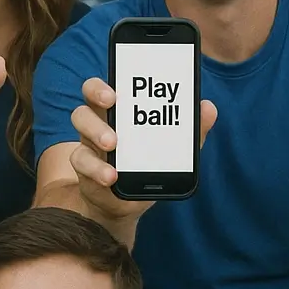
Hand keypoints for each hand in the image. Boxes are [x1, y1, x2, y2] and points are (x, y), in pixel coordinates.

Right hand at [68, 77, 217, 227]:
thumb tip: (208, 107)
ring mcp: (88, 145)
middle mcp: (98, 124)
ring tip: (112, 144)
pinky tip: (111, 176)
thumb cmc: (146, 167)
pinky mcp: (84, 168)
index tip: (116, 88)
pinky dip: (97, 168)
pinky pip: (81, 161)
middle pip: (87, 99)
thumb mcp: (171, 151)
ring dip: (96, 131)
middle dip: (96, 96)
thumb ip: (189, 132)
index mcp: (117, 114)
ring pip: (80, 125)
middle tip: (111, 101)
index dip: (103, 83)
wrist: (124, 204)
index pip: (103, 89)